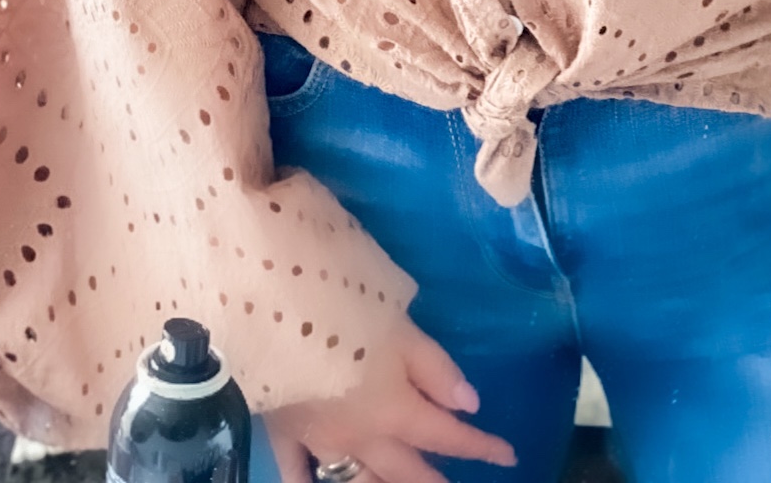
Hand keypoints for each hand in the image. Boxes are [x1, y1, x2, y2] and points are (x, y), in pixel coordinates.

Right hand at [263, 308, 516, 482]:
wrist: (262, 308)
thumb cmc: (340, 305)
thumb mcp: (399, 324)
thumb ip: (433, 366)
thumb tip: (468, 403)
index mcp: (393, 407)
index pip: (446, 435)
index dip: (479, 445)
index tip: (508, 454)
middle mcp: (359, 434)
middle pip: (405, 471)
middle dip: (433, 482)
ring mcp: (317, 437)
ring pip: (357, 477)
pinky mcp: (282, 428)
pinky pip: (296, 468)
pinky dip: (308, 480)